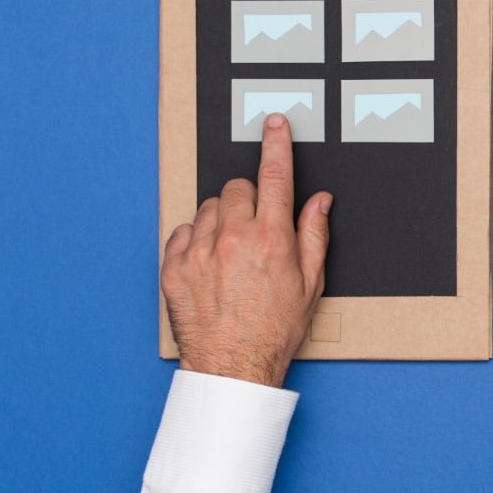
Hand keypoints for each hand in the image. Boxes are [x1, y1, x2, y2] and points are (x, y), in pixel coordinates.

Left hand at [161, 113, 331, 387]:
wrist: (233, 367)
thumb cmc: (273, 330)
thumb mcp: (310, 283)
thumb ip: (314, 234)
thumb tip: (319, 201)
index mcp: (271, 238)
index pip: (275, 175)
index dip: (276, 144)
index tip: (274, 124)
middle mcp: (233, 239)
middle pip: (237, 187)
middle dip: (248, 198)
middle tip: (254, 227)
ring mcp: (199, 251)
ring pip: (208, 208)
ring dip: (221, 220)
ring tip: (231, 253)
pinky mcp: (173, 267)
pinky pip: (182, 232)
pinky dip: (195, 240)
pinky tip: (209, 263)